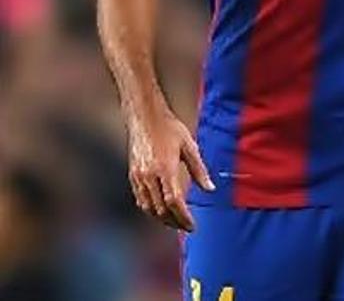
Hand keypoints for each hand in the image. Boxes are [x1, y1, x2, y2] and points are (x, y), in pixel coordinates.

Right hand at [127, 106, 213, 231]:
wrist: (145, 117)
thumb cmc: (170, 128)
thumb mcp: (189, 146)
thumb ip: (199, 170)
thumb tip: (210, 189)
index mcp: (165, 169)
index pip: (174, 202)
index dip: (183, 217)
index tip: (192, 226)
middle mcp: (149, 176)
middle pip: (160, 209)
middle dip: (174, 222)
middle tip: (186, 227)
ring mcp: (138, 177)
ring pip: (148, 207)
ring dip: (162, 218)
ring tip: (175, 222)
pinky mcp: (132, 175)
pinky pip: (140, 199)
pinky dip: (151, 209)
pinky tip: (160, 210)